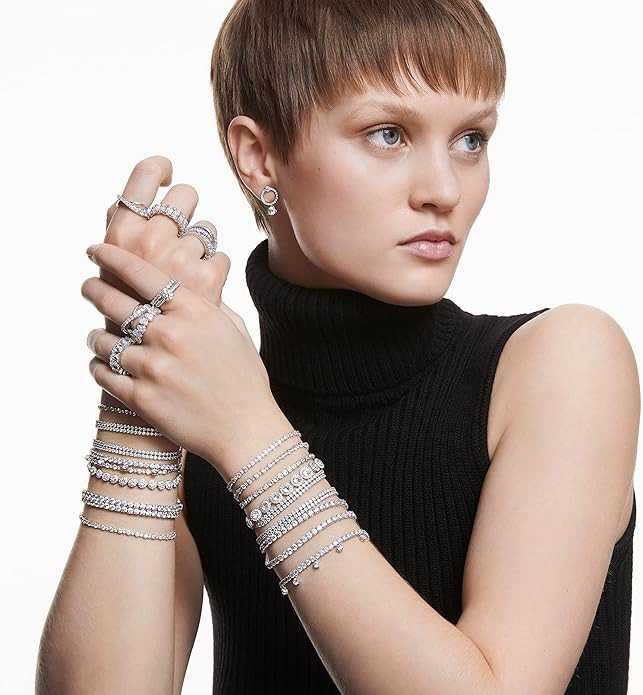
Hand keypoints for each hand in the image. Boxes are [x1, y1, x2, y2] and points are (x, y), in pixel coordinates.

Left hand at [82, 242, 278, 470]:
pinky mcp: (141, 398)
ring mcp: (153, 366)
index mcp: (194, 311)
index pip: (141, 274)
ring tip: (99, 337)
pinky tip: (103, 365)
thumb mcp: (233, 330)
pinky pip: (102, 374)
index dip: (111, 258)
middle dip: (94, 289)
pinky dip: (98, 367)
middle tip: (88, 287)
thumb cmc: (245, 379)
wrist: (246, 429)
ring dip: (97, 336)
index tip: (94, 251)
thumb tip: (183, 288)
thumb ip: (205, 305)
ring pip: (102, 340)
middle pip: (113, 300)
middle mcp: (169, 333)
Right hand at [100, 155, 266, 386]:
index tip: (167, 172)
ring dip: (201, 247)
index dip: (159, 168)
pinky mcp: (207, 281)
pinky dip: (215, 274)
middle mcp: (149, 240)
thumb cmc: (129, 320)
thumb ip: (126, 236)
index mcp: (120, 234)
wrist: (152, 371)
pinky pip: (222, 258)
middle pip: (184, 195)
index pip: (144, 175)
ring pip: (207, 229)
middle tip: (178, 233)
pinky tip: (201, 294)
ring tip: (184, 276)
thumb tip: (146, 194)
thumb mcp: (113, 274)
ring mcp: (179, 259)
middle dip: (185, 212)